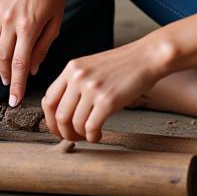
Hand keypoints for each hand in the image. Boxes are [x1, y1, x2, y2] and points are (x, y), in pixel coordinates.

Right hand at [0, 0, 70, 105]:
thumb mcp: (55, 24)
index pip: (19, 64)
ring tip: (9, 72)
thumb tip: (31, 69)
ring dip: (2, 61)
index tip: (14, 100)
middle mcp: (11, 20)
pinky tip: (6, 50)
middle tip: (10, 89)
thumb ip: (42, 48)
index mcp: (28, 27)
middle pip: (4, 58)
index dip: (16, 85)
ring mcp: (0, 12)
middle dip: (7, 76)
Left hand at [41, 37, 174, 142]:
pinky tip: (99, 134)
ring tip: (89, 135)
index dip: (50, 120)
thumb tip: (63, 112)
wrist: (147, 57)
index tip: (59, 129)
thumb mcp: (91, 67)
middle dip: (64, 133)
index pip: (49, 99)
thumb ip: (76, 83)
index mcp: (71, 68)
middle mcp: (78, 77)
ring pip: (74, 123)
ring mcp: (92, 88)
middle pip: (59, 115)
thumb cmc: (122, 65)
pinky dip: (93, 137)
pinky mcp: (108, 100)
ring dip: (80, 136)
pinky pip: (91, 127)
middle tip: (74, 138)